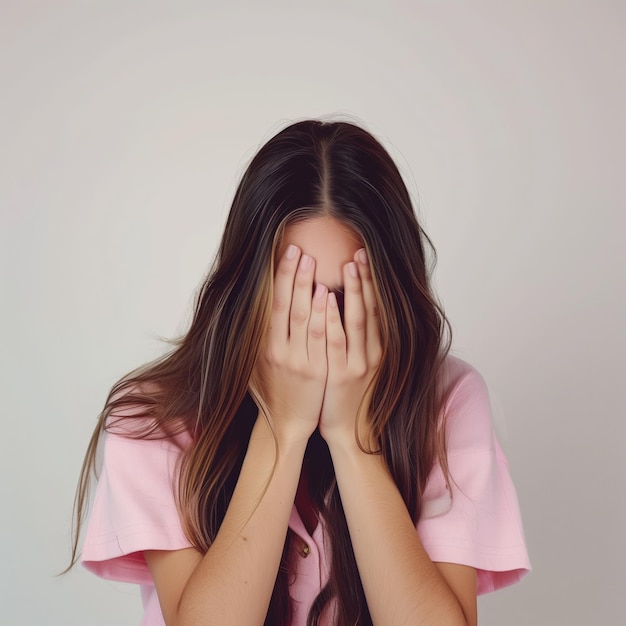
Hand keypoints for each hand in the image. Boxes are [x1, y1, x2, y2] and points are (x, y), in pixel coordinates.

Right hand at [250, 245, 328, 447]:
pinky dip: (325, 315)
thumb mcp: (254, 365)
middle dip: (293, 276)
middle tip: (299, 249)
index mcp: (263, 347)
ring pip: (305, 319)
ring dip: (309, 288)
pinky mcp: (319, 371)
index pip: (271, 305)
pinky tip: (329, 295)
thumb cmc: (272, 391)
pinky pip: (323, 338)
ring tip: (313, 263)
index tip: (284, 254)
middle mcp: (279, 352)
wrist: (288, 424)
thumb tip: (252, 305)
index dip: (278, 278)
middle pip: (287, 306)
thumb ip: (254, 337)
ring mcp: (300, 361)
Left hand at [319, 249, 381, 447]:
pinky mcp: (341, 374)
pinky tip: (327, 296)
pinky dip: (332, 316)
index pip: (379, 309)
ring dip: (354, 290)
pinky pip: (336, 339)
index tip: (366, 258)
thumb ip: (367, 341)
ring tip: (349, 263)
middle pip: (372, 308)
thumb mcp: (367, 368)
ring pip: (357, 319)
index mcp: (380, 350)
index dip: (374, 283)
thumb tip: (360, 309)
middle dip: (367, 279)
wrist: (350, 433)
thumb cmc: (352, 397)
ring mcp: (358, 363)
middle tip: (362, 251)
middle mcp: (373, 354)